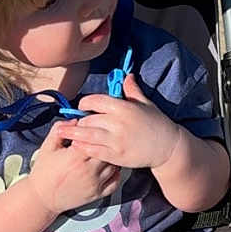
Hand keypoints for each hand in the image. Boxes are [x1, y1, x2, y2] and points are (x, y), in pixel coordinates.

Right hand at [29, 120, 120, 213]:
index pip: (93, 138)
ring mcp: (94, 184)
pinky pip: (115, 182)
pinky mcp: (97, 194)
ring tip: (104, 154)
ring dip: (110, 158)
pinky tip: (109, 168)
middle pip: (106, 151)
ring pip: (113, 165)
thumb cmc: (43, 174)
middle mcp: (88, 171)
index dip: (92, 133)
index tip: (87, 132)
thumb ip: (59, 130)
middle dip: (103, 145)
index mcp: (76, 157)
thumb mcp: (47, 148)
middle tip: (98, 142)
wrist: (42, 198)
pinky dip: (115, 174)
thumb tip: (74, 120)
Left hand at [60, 73, 182, 169]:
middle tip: (73, 122)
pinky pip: (94, 150)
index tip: (82, 106)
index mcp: (124, 107)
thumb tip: (126, 75)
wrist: (168, 147)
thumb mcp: (146, 103)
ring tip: (62, 132)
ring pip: (87, 135)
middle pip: (88, 119)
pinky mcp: (117, 156)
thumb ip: (132, 90)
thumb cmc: (157, 123)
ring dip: (73, 133)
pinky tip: (77, 145)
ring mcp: (117, 141)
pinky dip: (83, 147)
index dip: (85, 103)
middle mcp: (118, 123)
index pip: (96, 101)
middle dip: (79, 120)